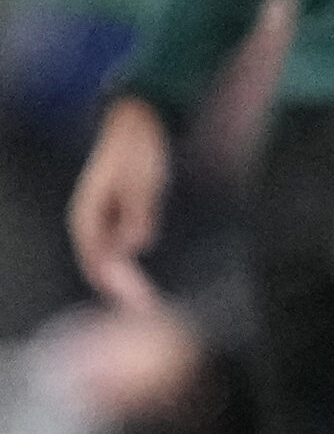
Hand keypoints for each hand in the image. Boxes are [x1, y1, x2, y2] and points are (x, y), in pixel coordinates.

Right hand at [68, 97, 171, 310]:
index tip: (138, 305)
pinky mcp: (110, 213)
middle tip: (146, 310)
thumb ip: (139, 213)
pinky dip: (124, 265)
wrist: (137, 122)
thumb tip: (134, 247)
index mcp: (88, 214)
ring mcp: (97, 217)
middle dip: (120, 290)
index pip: (98, 261)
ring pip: (105, 259)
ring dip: (121, 281)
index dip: (117, 286)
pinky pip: (112, 247)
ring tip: (143, 302)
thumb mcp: (145, 181)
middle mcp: (87, 220)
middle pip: (99, 265)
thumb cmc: (140, 151)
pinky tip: (136, 276)